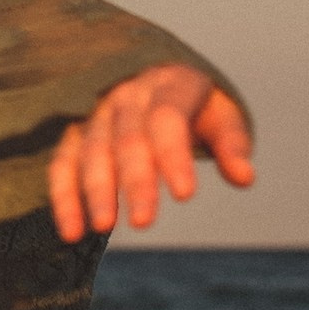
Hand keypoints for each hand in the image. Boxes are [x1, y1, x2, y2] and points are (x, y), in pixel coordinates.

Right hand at [48, 64, 254, 242]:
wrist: (157, 78)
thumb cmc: (198, 107)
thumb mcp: (222, 117)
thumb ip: (232, 145)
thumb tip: (245, 178)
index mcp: (170, 83)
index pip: (169, 118)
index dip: (174, 156)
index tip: (185, 196)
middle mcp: (129, 93)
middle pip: (129, 137)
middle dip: (135, 180)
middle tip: (144, 222)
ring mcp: (98, 110)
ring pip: (92, 148)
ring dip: (95, 189)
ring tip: (104, 227)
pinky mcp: (75, 131)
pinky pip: (63, 161)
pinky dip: (63, 196)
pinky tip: (72, 231)